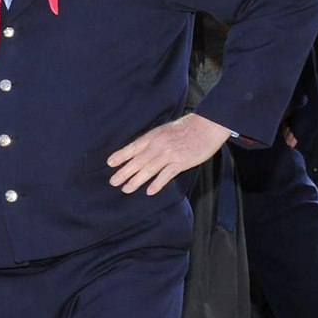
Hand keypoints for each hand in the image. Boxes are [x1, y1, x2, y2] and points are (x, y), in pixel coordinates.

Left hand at [107, 113, 231, 194]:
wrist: (208, 125)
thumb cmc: (187, 128)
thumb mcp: (165, 130)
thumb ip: (153, 140)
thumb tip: (140, 151)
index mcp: (153, 136)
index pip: (133, 147)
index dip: (121, 155)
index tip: (110, 163)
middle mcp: (158, 145)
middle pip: (137, 161)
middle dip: (124, 172)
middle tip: (113, 182)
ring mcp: (170, 154)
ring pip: (149, 169)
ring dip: (136, 180)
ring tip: (126, 189)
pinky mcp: (181, 162)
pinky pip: (166, 175)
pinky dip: (157, 183)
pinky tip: (149, 191)